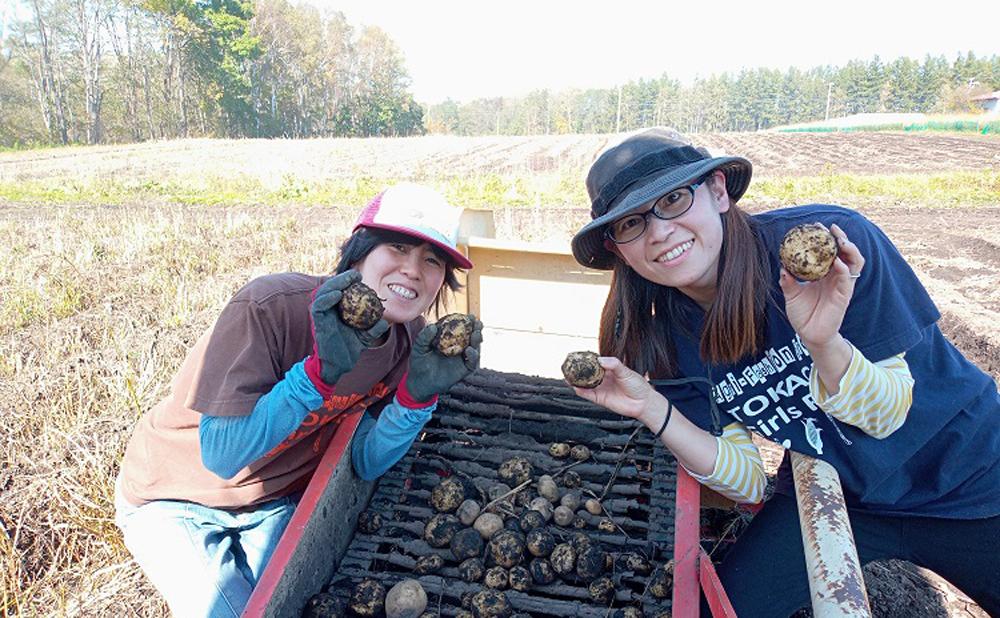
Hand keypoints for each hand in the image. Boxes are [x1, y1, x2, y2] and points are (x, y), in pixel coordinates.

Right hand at [310, 270, 388, 385]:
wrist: (339, 365)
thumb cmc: (351, 348)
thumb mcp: (366, 337)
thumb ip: (375, 329)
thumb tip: (385, 322)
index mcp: (338, 310)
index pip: (340, 290)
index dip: (347, 281)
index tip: (359, 277)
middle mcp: (329, 310)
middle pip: (330, 288)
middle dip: (341, 278)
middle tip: (355, 275)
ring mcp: (322, 316)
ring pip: (322, 293)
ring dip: (334, 284)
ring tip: (347, 280)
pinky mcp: (318, 322)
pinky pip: (319, 307)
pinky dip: (327, 298)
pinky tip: (337, 295)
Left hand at [404, 317, 482, 402]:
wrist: (420, 383)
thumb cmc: (419, 363)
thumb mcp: (419, 348)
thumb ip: (424, 337)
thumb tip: (433, 326)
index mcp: (449, 339)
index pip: (461, 328)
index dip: (467, 321)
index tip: (470, 315)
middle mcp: (458, 347)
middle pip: (471, 336)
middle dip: (476, 328)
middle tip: (477, 322)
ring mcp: (462, 358)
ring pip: (475, 347)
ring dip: (477, 339)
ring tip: (475, 333)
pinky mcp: (464, 369)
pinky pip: (472, 362)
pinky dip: (473, 356)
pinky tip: (469, 350)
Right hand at [570, 357, 660, 426]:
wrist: (643, 402)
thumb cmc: (638, 386)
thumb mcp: (626, 371)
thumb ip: (613, 364)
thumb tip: (600, 360)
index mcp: (609, 369)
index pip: (595, 363)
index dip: (587, 360)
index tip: (578, 356)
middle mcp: (603, 378)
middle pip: (587, 373)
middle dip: (578, 370)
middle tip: (569, 365)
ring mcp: (601, 388)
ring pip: (585, 384)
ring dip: (576, 380)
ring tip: (568, 375)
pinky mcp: (600, 398)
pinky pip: (587, 394)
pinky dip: (580, 391)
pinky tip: (575, 387)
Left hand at [779, 224, 864, 349]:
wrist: (809, 334)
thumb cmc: (803, 314)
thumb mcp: (791, 294)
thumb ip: (787, 280)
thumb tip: (782, 266)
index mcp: (824, 273)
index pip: (829, 251)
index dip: (825, 238)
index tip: (816, 226)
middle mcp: (836, 276)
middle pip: (845, 252)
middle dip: (840, 237)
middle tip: (830, 228)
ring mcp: (842, 285)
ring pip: (854, 262)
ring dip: (849, 249)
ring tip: (840, 240)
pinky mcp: (844, 296)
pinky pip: (848, 280)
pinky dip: (844, 269)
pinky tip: (837, 262)